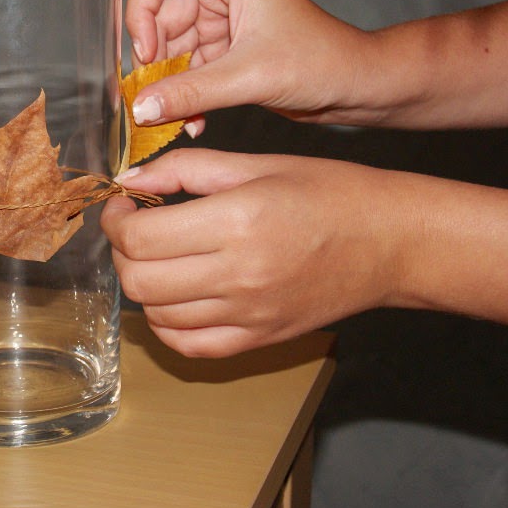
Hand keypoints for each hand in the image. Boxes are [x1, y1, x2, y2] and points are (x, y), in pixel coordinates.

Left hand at [101, 149, 410, 357]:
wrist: (392, 243)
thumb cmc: (330, 193)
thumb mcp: (256, 163)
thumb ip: (185, 169)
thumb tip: (129, 181)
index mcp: (237, 221)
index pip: (139, 238)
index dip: (115, 221)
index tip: (124, 206)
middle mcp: (239, 274)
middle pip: (138, 280)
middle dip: (121, 251)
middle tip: (135, 229)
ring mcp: (248, 314)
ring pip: (155, 314)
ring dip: (141, 283)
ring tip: (157, 257)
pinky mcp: (258, 339)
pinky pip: (187, 345)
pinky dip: (166, 322)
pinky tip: (175, 294)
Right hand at [126, 0, 383, 131]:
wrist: (356, 88)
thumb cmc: (322, 61)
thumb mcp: (249, 77)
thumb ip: (190, 92)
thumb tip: (139, 110)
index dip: (141, 10)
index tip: (147, 52)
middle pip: (156, 17)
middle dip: (152, 61)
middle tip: (151, 98)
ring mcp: (219, 24)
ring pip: (167, 50)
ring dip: (166, 88)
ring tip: (173, 118)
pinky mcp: (222, 55)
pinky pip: (184, 73)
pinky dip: (182, 98)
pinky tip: (192, 122)